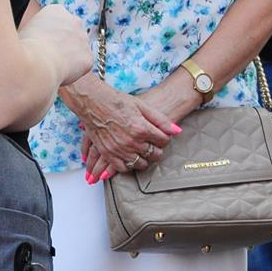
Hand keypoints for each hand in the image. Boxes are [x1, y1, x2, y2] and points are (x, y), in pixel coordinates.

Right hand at [21, 5, 92, 85]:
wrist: (34, 64)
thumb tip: (35, 41)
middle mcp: (74, 20)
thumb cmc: (22, 49)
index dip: (47, 37)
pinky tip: (59, 72)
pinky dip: (72, 72)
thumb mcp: (24, 31)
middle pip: (70, 34)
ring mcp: (83, 38)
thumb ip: (35, 31)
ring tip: (51, 66)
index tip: (39, 45)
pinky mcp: (88, 57)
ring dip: (68, 58)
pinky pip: (81, 66)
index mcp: (56, 11)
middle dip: (62, 45)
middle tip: (46, 57)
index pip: (57, 23)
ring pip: (77, 50)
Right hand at [59, 70, 178, 179]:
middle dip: (157, 150)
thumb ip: (161, 120)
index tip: (161, 136)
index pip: (164, 141)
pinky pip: (123, 168)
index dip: (165, 138)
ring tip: (144, 152)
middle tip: (154, 145)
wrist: (94, 103)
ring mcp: (120, 149)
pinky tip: (131, 158)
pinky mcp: (108, 154)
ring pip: (141, 164)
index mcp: (142, 128)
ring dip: (145, 159)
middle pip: (155, 155)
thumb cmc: (118, 102)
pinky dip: (129, 165)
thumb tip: (176, 131)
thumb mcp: (143, 106)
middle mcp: (132, 141)